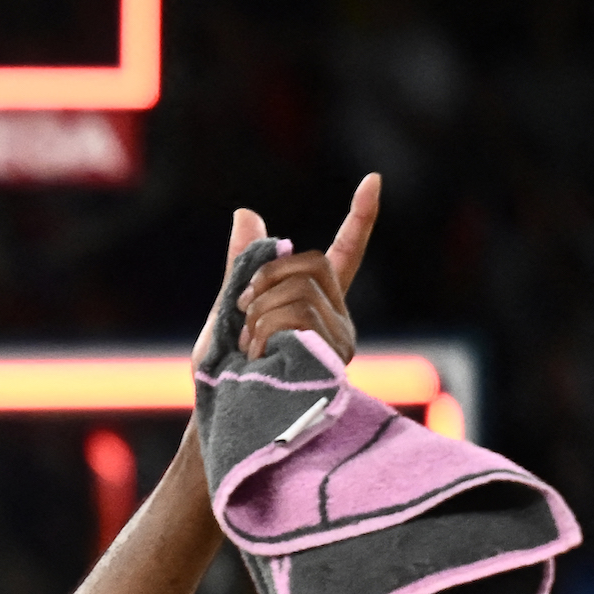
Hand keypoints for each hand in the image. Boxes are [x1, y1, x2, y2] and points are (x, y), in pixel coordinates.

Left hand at [193, 174, 379, 367]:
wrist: (220, 413)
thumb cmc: (223, 368)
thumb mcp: (228, 307)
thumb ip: (244, 264)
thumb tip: (246, 212)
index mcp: (316, 304)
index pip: (345, 253)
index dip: (360, 217)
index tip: (373, 180)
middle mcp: (338, 320)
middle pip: (311, 265)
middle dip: (265, 279)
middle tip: (244, 312)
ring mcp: (339, 341)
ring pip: (300, 292)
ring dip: (259, 313)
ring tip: (252, 347)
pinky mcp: (332, 360)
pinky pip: (299, 317)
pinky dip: (265, 329)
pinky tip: (260, 357)